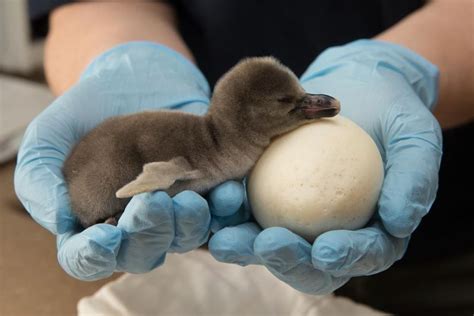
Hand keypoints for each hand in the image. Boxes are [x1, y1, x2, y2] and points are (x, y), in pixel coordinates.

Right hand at [14, 42, 211, 279]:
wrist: (135, 78)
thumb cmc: (87, 110)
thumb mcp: (50, 136)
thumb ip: (40, 179)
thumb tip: (62, 221)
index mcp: (91, 221)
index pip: (88, 258)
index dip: (94, 256)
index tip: (107, 235)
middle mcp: (133, 224)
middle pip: (141, 254)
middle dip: (149, 235)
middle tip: (153, 203)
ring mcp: (171, 211)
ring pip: (183, 240)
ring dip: (189, 226)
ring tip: (193, 199)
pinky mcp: (203, 193)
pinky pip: (219, 214)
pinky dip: (224, 210)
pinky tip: (226, 191)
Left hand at [207, 40, 441, 293]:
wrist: (355, 86)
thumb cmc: (390, 113)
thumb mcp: (415, 135)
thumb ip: (414, 178)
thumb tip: (400, 222)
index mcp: (368, 231)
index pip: (359, 255)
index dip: (344, 258)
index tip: (326, 250)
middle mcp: (328, 231)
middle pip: (307, 262)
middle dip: (286, 261)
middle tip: (267, 245)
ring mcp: (293, 215)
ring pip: (266, 242)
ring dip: (244, 244)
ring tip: (225, 236)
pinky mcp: (265, 193)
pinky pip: (244, 208)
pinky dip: (228, 210)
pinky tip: (217, 198)